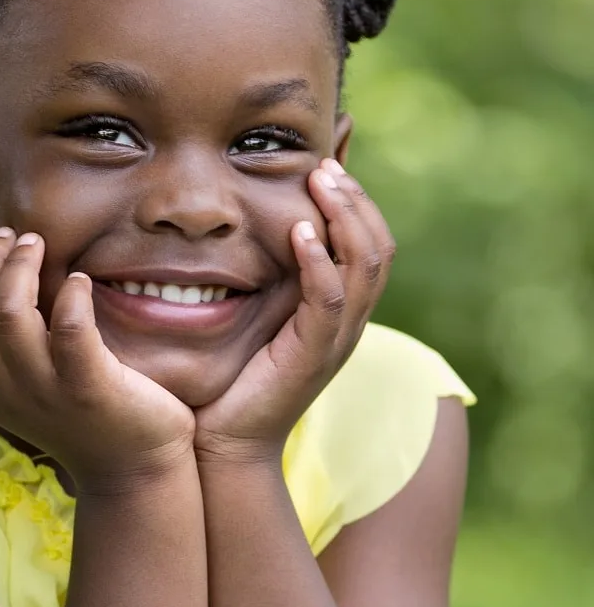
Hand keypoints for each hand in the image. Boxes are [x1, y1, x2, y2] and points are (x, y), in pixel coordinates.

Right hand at [0, 229, 195, 492]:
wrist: (134, 470)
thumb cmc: (84, 411)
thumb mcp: (29, 381)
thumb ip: (7, 343)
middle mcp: (4, 389)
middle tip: (20, 236)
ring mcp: (45, 391)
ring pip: (8, 312)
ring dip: (22, 266)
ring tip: (42, 245)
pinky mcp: (90, 389)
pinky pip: (70, 330)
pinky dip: (72, 295)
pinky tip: (82, 281)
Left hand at [192, 158, 395, 465]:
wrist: (228, 440)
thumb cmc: (239, 375)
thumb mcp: (264, 313)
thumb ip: (275, 275)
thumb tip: (263, 226)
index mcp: (342, 309)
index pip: (372, 245)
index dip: (357, 203)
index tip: (327, 166)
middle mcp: (349, 321)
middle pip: (379, 248)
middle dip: (355, 200)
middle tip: (326, 166)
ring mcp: (336, 339)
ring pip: (364, 267)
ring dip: (344, 219)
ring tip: (320, 183)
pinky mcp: (313, 354)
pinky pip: (329, 300)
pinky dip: (319, 262)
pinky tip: (301, 232)